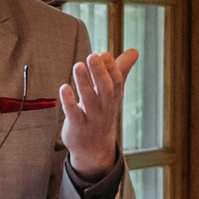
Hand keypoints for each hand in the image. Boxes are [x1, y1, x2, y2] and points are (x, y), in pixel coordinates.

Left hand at [59, 47, 139, 179]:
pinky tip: (64, 88)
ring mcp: (92, 118)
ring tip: (78, 65)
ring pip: (89, 100)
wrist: (94, 148)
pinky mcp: (77, 126)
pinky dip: (69, 101)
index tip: (104, 53)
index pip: (116, 82)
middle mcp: (105, 108)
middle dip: (100, 73)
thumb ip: (120, 70)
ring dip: (84, 82)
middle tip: (93, 56)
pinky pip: (74, 114)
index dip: (111, 68)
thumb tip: (134, 51)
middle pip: (105, 90)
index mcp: (113, 97)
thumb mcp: (113, 93)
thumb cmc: (102, 112)